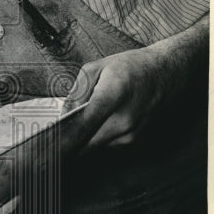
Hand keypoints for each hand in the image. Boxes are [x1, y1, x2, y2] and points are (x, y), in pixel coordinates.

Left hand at [63, 44, 177, 149]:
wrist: (168, 71)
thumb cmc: (132, 66)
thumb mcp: (96, 68)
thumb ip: (76, 93)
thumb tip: (63, 115)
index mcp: (112, 96)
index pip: (81, 128)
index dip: (61, 141)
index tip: (45, 147)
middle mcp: (123, 119)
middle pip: (84, 144)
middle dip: (68, 141)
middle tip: (56, 134)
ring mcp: (131, 132)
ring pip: (94, 146)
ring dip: (83, 139)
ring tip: (81, 121)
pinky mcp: (135, 139)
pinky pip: (106, 144)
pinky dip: (97, 137)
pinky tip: (99, 122)